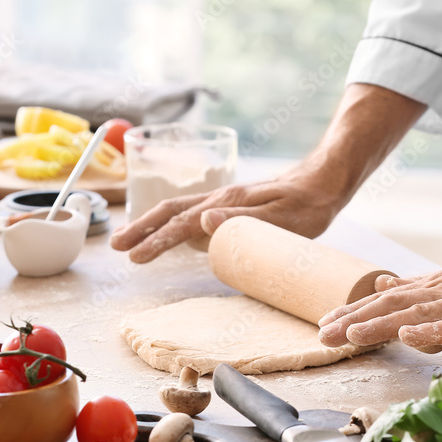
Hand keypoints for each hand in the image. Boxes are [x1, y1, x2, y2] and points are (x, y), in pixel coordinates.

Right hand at [109, 167, 342, 262]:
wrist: (324, 182)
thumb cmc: (307, 204)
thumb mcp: (281, 217)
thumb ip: (243, 220)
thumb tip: (201, 221)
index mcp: (226, 202)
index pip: (182, 223)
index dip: (156, 241)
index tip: (136, 258)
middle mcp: (220, 199)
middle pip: (170, 212)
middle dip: (142, 230)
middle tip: (118, 248)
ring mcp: (224, 202)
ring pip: (179, 212)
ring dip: (153, 227)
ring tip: (132, 246)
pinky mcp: (232, 207)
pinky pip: (195, 216)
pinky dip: (175, 226)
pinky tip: (171, 239)